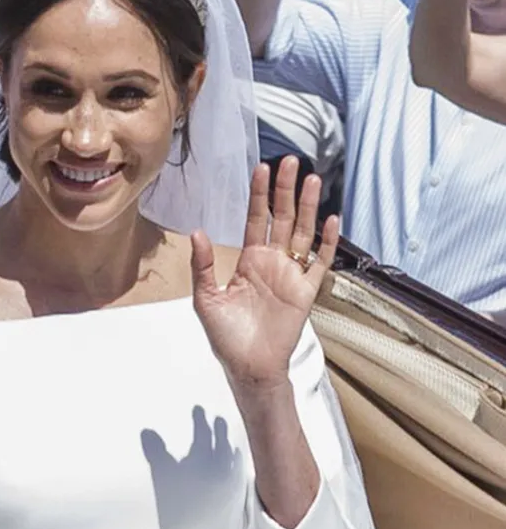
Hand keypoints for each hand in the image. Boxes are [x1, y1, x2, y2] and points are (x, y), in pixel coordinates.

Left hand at [190, 157, 339, 391]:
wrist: (248, 366)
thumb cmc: (226, 336)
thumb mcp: (206, 298)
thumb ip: (203, 265)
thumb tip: (197, 232)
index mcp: (249, 260)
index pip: (257, 219)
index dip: (260, 194)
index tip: (262, 169)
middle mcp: (273, 262)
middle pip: (282, 217)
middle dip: (286, 190)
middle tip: (291, 161)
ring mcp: (292, 275)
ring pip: (303, 233)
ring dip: (308, 207)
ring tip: (312, 179)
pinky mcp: (307, 292)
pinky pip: (321, 263)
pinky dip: (327, 242)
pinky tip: (331, 219)